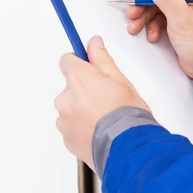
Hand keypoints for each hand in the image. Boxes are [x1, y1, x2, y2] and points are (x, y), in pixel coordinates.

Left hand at [54, 36, 148, 169]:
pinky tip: (101, 130)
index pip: (67, 60)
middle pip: (71, 87)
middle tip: (107, 98)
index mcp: (79, 79)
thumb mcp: (120, 80)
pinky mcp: (66, 138)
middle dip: (86, 90)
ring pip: (72, 108)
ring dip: (84, 110)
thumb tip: (94, 43)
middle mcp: (66, 98)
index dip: (79, 62)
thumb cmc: (128, 115)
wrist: (128, 148)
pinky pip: (72, 126)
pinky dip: (83, 127)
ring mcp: (64, 120)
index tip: (88, 65)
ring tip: (106, 118)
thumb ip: (102, 60)